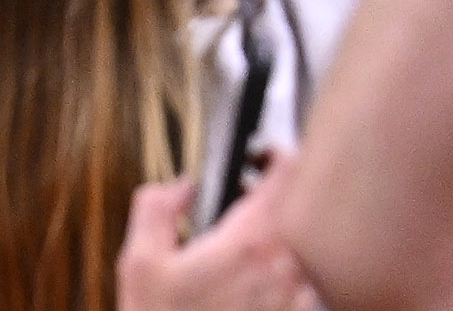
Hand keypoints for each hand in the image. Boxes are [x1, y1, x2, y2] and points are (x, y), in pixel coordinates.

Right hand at [117, 152, 316, 310]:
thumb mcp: (139, 263)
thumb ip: (157, 207)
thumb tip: (185, 184)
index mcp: (248, 242)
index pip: (286, 175)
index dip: (277, 156)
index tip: (261, 157)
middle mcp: (285, 269)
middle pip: (301, 211)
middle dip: (276, 202)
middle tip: (247, 208)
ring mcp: (301, 300)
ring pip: (308, 250)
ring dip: (284, 244)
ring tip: (249, 257)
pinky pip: (313, 289)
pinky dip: (294, 280)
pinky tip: (257, 292)